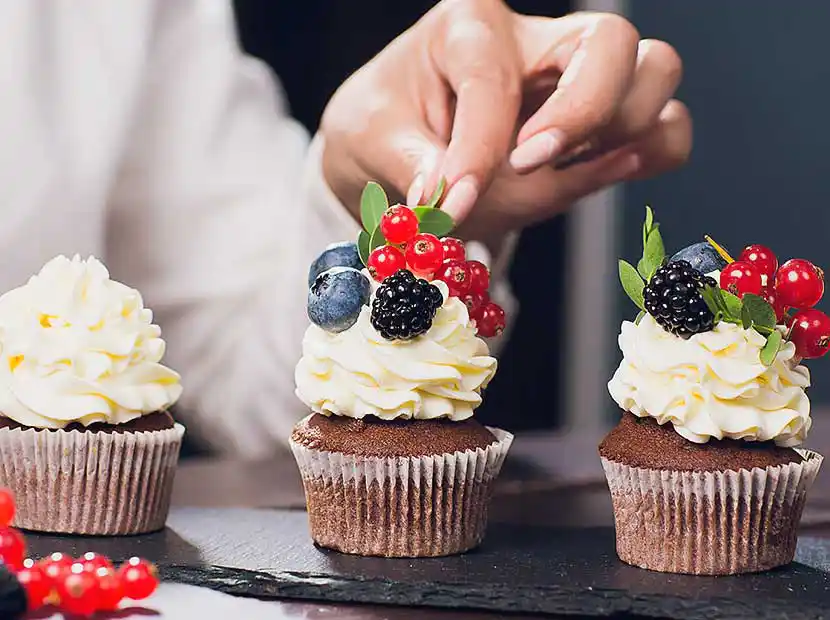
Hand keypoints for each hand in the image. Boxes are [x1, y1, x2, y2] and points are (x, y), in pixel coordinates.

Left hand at [320, 0, 690, 246]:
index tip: (456, 204)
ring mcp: (579, 76)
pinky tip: (603, 175)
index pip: (492, 80)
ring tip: (560, 172)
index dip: (478, 149)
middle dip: (582, 112)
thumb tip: (450, 198)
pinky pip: (667, 125)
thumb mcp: (373, 136)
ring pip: (656, 72)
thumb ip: (412, 164)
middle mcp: (537, 37)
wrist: (402, 139)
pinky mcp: (604, 120)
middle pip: (611, 42)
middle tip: (529, 164)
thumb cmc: (387, 124)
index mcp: (467, 25)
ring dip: (623, 132)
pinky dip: (653, 155)